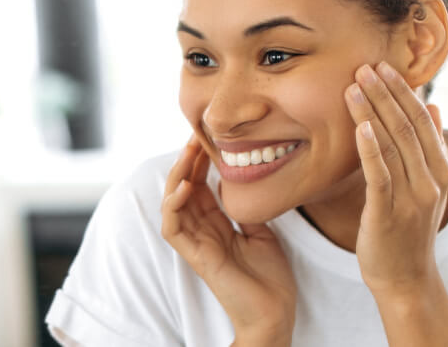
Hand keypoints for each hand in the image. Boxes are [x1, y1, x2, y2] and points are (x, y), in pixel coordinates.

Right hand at [161, 138, 296, 342]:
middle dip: (187, 160)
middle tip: (196, 134)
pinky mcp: (194, 257)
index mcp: (216, 225)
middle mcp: (201, 231)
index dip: (201, 161)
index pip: (200, 185)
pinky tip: (185, 186)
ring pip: (172, 203)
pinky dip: (174, 206)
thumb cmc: (270, 278)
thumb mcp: (263, 232)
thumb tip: (245, 182)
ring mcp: (195, 244)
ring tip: (188, 153)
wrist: (274, 312)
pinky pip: (172, 228)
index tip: (209, 137)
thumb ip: (248, 210)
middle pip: (183, 188)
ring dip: (177, 175)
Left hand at [344, 62, 447, 296]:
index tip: (382, 67)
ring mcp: (411, 197)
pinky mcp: (387, 212)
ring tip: (354, 86)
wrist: (405, 276)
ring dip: (373, 112)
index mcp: (440, 170)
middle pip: (408, 127)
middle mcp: (431, 180)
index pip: (422, 120)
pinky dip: (370, 149)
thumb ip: (430, 147)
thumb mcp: (425, 185)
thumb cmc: (407, 228)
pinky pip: (380, 175)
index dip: (402, 92)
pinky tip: (360, 127)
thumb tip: (436, 107)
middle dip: (385, 94)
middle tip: (364, 66)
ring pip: (393, 145)